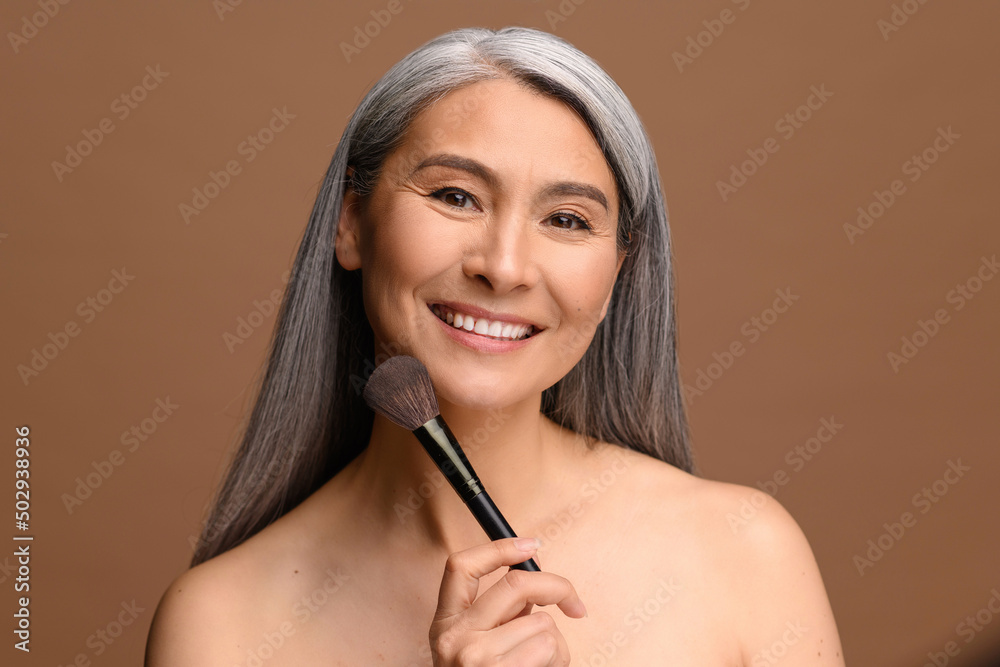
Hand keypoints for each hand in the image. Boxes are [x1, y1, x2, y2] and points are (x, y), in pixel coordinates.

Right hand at [429, 537, 586, 665]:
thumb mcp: (473, 648)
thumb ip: (498, 614)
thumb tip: (535, 578)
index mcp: (445, 623)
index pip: (460, 566)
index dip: (498, 547)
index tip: (531, 543)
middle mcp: (455, 636)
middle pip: (516, 585)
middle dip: (557, 588)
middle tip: (574, 605)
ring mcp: (476, 657)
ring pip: (542, 622)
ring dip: (555, 643)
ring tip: (540, 665)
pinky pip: (549, 648)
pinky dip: (558, 661)